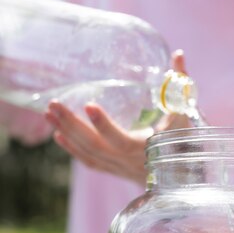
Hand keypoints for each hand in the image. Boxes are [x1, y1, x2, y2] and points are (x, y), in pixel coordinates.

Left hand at [45, 50, 189, 184]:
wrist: (181, 177)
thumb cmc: (184, 141)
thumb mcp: (184, 114)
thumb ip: (180, 86)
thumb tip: (178, 55)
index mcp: (148, 149)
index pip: (122, 140)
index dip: (105, 126)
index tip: (89, 105)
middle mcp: (130, 162)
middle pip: (97, 147)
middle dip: (73, 126)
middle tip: (54, 105)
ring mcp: (120, 168)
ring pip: (89, 153)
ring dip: (68, 134)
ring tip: (49, 113)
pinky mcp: (114, 170)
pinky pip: (90, 162)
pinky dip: (73, 149)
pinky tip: (57, 134)